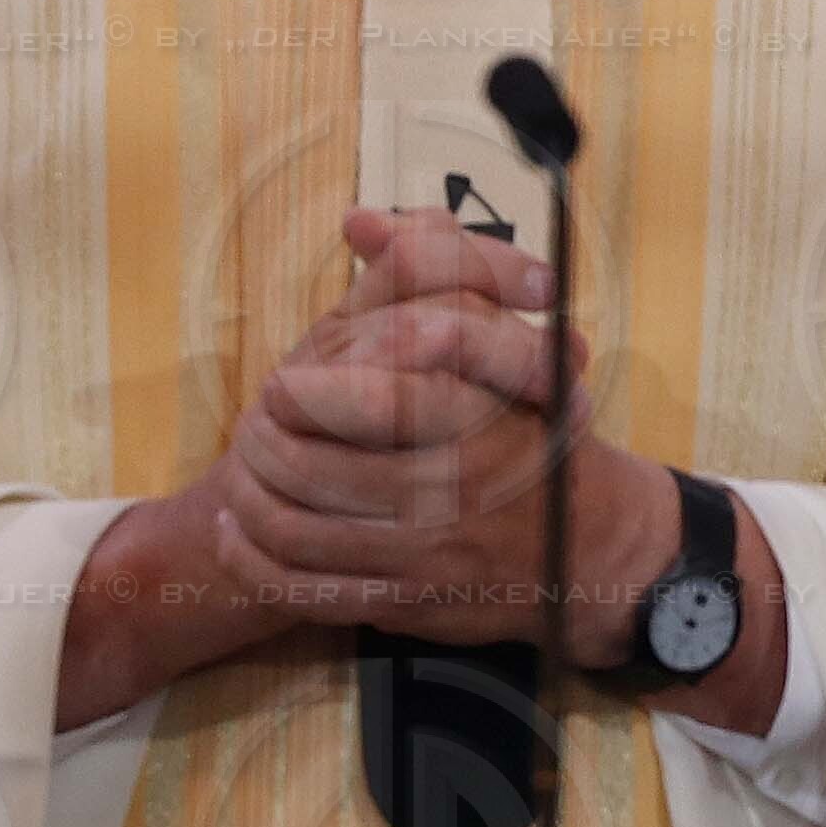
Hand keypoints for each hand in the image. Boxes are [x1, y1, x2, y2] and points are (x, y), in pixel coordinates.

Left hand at [216, 205, 589, 644]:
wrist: (587, 547)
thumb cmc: (536, 428)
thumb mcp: (509, 339)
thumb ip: (442, 270)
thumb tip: (363, 221)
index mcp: (485, 416)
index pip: (386, 401)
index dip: (315, 394)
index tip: (286, 381)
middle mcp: (459, 488)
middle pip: (323, 469)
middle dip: (267, 445)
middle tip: (253, 422)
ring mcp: (431, 553)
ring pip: (303, 531)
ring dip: (252, 499)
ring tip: (241, 471)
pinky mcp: (409, 605)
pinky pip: (307, 590)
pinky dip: (255, 561)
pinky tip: (238, 531)